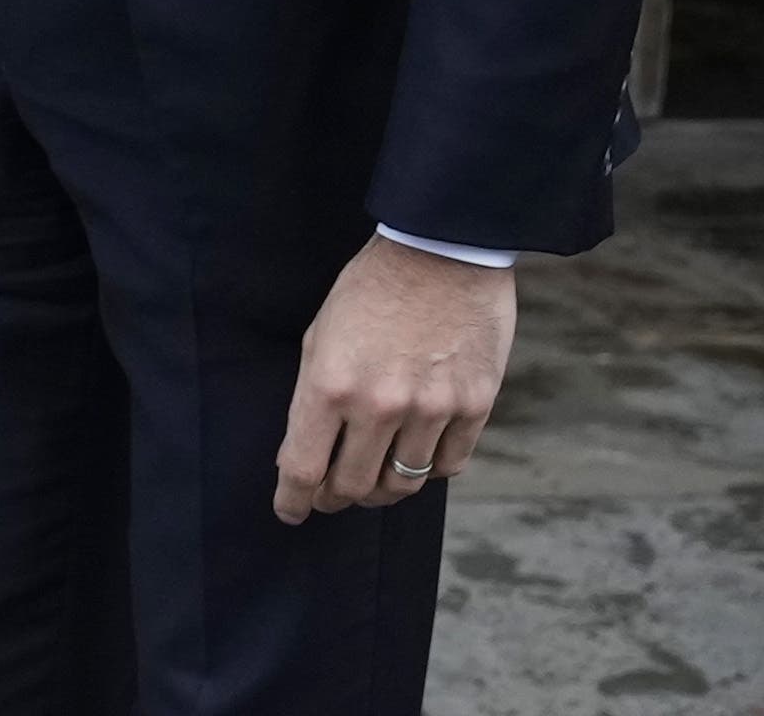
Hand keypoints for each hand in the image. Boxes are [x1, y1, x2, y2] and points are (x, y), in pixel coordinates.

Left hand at [272, 235, 514, 522]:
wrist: (442, 252)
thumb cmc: (371, 290)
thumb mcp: (321, 335)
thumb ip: (313, 397)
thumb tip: (308, 450)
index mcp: (329, 383)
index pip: (304, 468)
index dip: (293, 499)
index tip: (289, 511)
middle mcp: (379, 405)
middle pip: (353, 487)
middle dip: (335, 497)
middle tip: (331, 495)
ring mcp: (431, 409)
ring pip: (402, 484)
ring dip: (381, 490)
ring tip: (372, 480)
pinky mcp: (474, 407)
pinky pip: (448, 466)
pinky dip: (428, 470)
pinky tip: (416, 457)